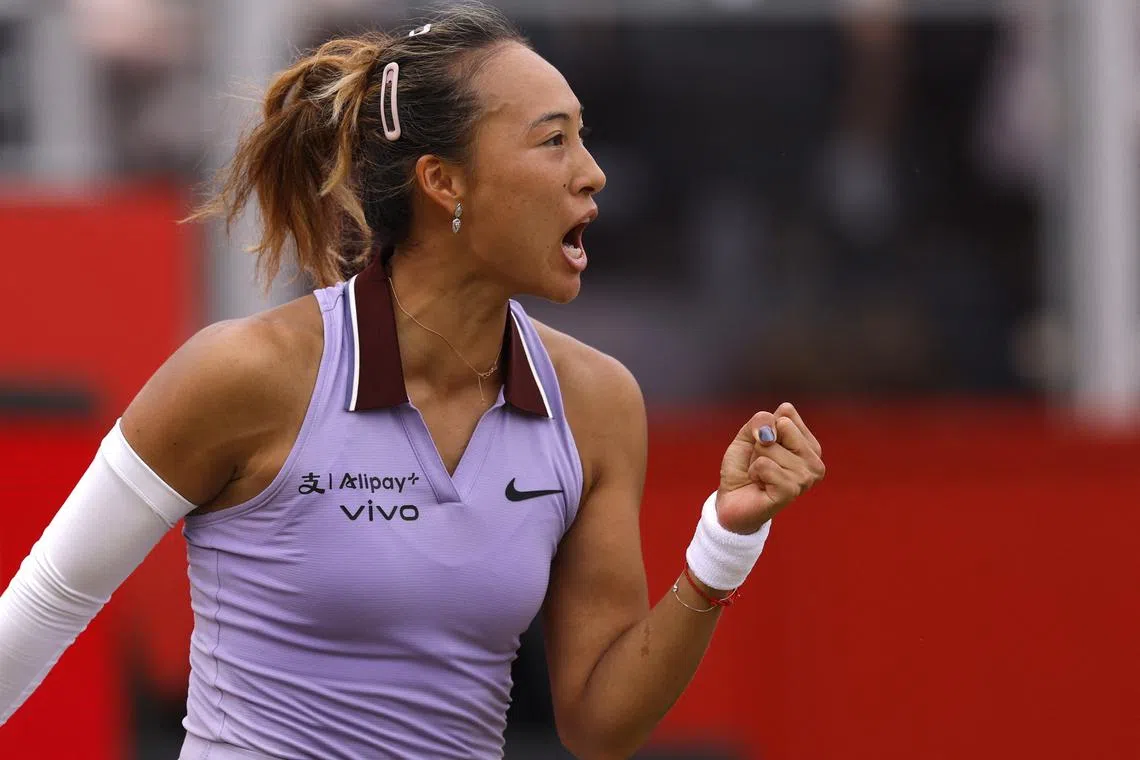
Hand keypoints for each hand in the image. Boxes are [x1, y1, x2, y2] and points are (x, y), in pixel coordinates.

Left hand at [716, 402, 825, 534]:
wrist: (732, 501)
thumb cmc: (744, 468)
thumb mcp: (748, 435)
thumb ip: (760, 421)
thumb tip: (770, 430)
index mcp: (809, 444)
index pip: (787, 413)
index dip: (764, 428)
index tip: (764, 448)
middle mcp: (814, 461)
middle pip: (782, 426)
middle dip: (760, 443)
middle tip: (760, 463)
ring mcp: (806, 478)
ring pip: (770, 446)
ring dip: (756, 461)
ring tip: (761, 476)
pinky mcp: (791, 491)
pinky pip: (764, 465)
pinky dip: (754, 472)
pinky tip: (760, 485)